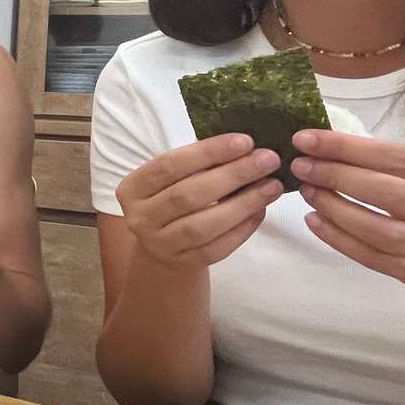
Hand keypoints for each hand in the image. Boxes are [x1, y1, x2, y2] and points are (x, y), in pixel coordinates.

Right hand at [116, 134, 281, 270]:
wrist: (161, 246)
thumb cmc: (172, 198)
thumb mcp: (174, 178)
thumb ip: (200, 163)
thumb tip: (246, 148)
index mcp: (133, 188)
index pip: (170, 165)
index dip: (208, 152)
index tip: (245, 141)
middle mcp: (140, 218)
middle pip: (188, 195)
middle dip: (232, 175)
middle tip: (267, 160)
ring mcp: (160, 244)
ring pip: (203, 225)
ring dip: (242, 204)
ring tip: (271, 186)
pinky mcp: (183, 263)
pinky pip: (216, 248)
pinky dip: (242, 229)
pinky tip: (260, 211)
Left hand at [290, 130, 404, 309]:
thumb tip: (340, 148)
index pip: (398, 159)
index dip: (350, 148)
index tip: (310, 140)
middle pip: (387, 193)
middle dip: (337, 176)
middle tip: (302, 166)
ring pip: (377, 230)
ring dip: (335, 209)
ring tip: (308, 191)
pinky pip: (372, 257)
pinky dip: (339, 239)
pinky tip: (316, 222)